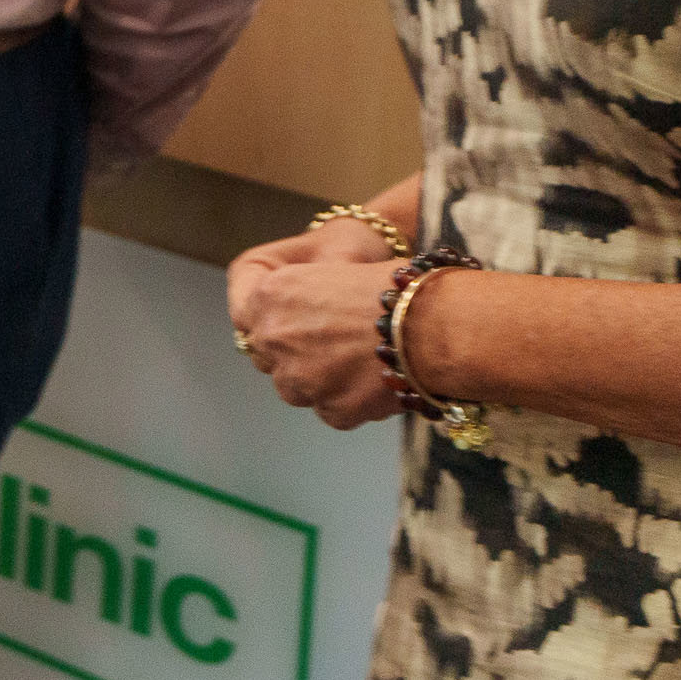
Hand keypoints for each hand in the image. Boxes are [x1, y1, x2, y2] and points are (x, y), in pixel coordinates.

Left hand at [226, 237, 407, 427]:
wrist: (436, 323)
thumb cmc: (394, 286)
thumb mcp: (335, 268)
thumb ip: (300, 295)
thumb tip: (295, 316)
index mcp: (269, 295)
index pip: (244, 315)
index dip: (266, 320)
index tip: (284, 325)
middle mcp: (274, 338)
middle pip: (268, 355)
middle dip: (293, 352)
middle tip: (329, 346)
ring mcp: (300, 379)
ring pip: (297, 388)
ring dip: (319, 380)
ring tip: (359, 363)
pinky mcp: (330, 410)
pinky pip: (330, 410)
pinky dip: (350, 401)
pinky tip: (375, 382)